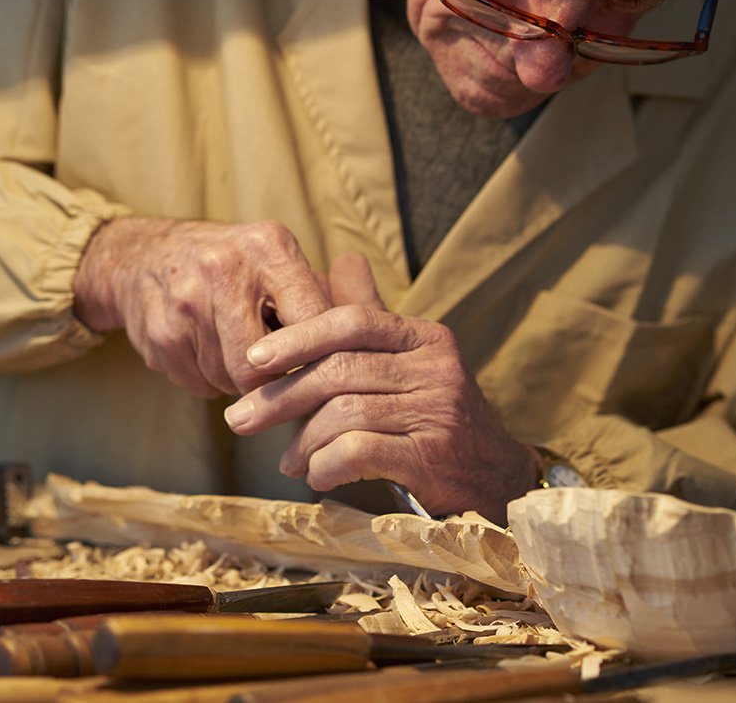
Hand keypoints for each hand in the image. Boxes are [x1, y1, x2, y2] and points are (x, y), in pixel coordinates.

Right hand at [72, 217, 329, 396]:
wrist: (144, 256)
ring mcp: (186, 300)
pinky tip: (204, 350)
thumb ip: (323, 299)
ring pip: (231, 380)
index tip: (328, 377)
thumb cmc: (234, 268)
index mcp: (269, 247)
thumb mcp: (278, 262)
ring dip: (238, 380)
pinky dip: (207, 379)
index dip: (322, 358)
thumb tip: (364, 354)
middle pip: (265, 364)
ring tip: (235, 350)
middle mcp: (225, 267)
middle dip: (273, 379)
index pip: (313, 321)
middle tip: (275, 372)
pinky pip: (199, 384)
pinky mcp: (160, 331)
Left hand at [223, 252, 538, 523]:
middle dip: (282, 396)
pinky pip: (360, 452)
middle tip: (241, 419)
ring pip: (346, 414)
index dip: (298, 336)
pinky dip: (327, 464)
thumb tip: (344, 258)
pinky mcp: (432, 457)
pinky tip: (316, 475)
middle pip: (341, 370)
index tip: (254, 359)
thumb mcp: (409, 359)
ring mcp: (437, 412)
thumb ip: (372, 316)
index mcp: (425, 337)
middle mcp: (436, 367)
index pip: (354, 321)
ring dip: (303, 440)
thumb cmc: (434, 414)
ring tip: (287, 459)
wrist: (494, 477)